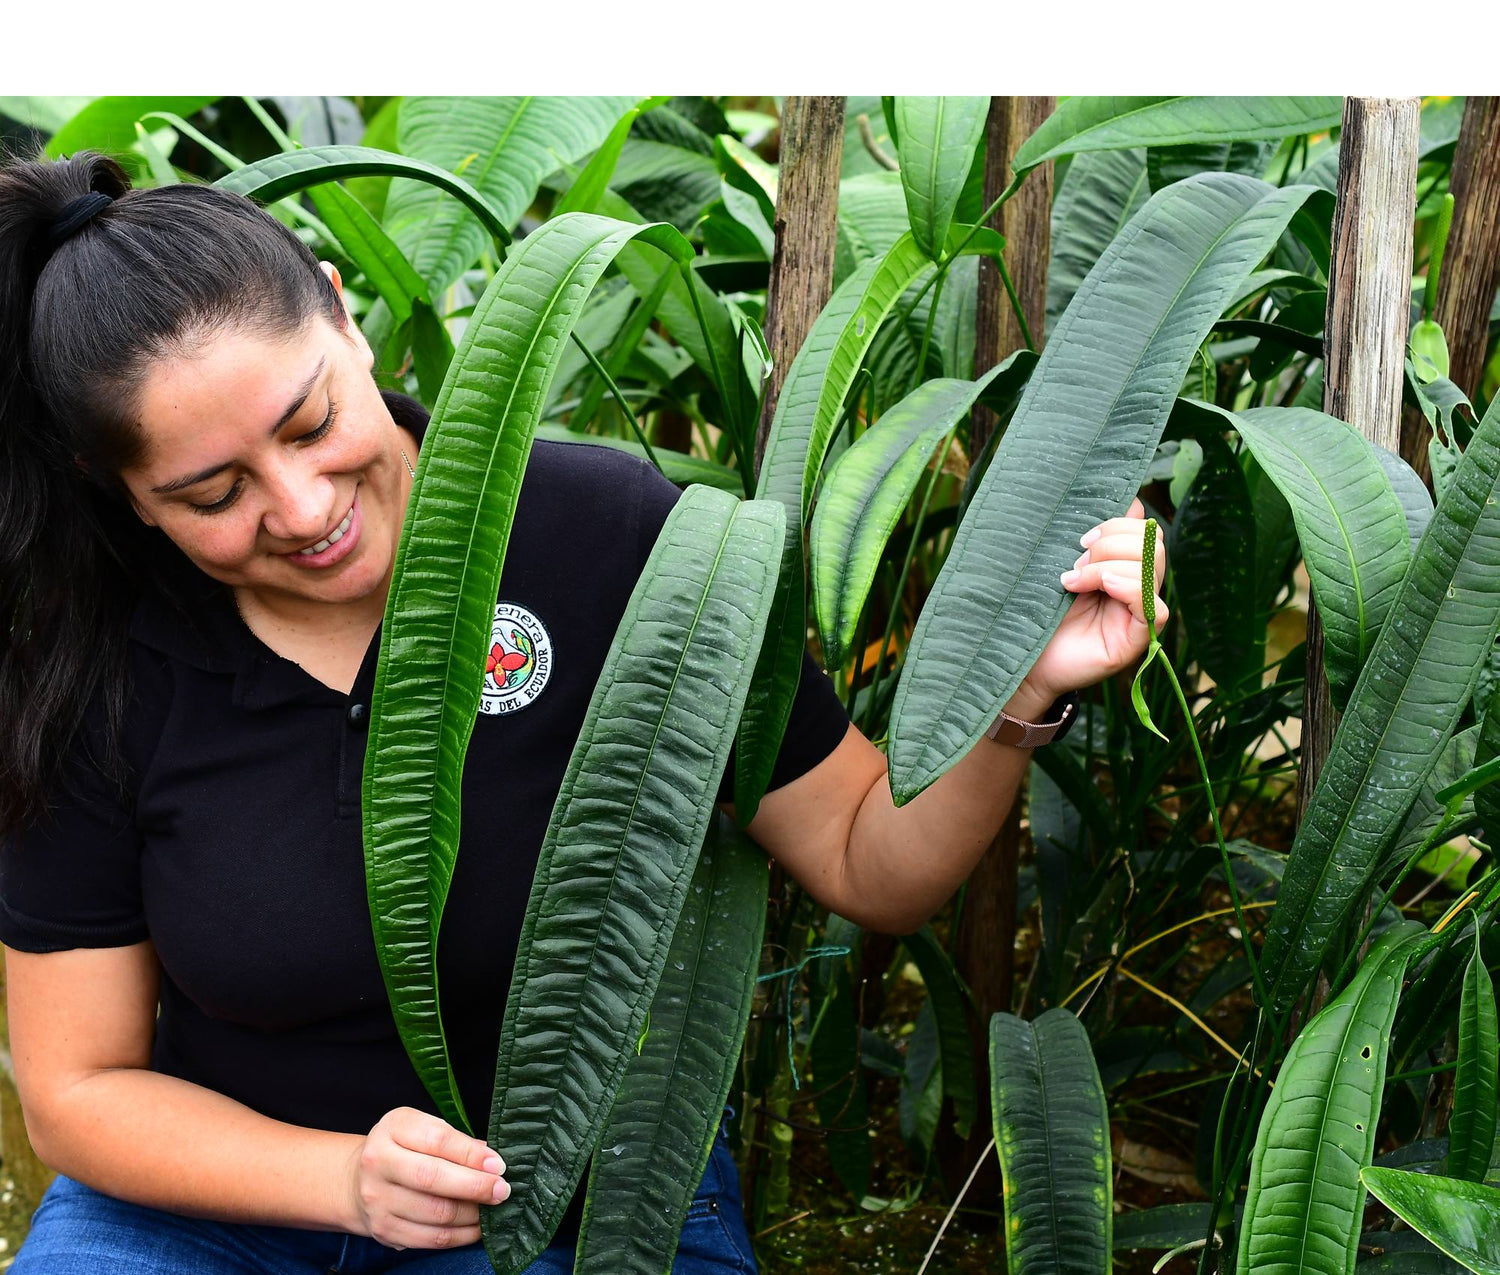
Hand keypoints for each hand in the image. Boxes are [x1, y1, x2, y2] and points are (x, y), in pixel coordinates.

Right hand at [344, 1106, 508, 1249]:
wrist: (360, 1179)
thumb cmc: (404, 1148)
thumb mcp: (423, 1129)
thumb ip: (454, 1140)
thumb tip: (490, 1160)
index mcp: (393, 1128)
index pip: (437, 1140)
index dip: (471, 1154)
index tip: (499, 1164)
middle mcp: (378, 1162)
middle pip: (433, 1178)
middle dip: (475, 1186)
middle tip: (502, 1190)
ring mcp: (378, 1199)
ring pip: (435, 1213)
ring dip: (472, 1213)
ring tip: (493, 1208)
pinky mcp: (384, 1230)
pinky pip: (430, 1238)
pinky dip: (460, 1235)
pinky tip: (477, 1226)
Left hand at [1021, 498, 1168, 705]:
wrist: (1016, 652)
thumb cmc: (1035, 609)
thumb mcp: (1061, 564)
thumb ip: (1091, 538)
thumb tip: (1129, 501)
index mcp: (1123, 566)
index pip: (1144, 529)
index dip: (1117, 523)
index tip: (1079, 539)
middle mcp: (1137, 587)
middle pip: (1153, 543)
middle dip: (1111, 541)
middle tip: (1075, 560)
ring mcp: (1139, 614)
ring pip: (1152, 567)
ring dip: (1107, 564)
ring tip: (1073, 580)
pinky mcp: (1137, 639)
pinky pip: (1153, 606)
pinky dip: (1126, 587)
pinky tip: (1097, 588)